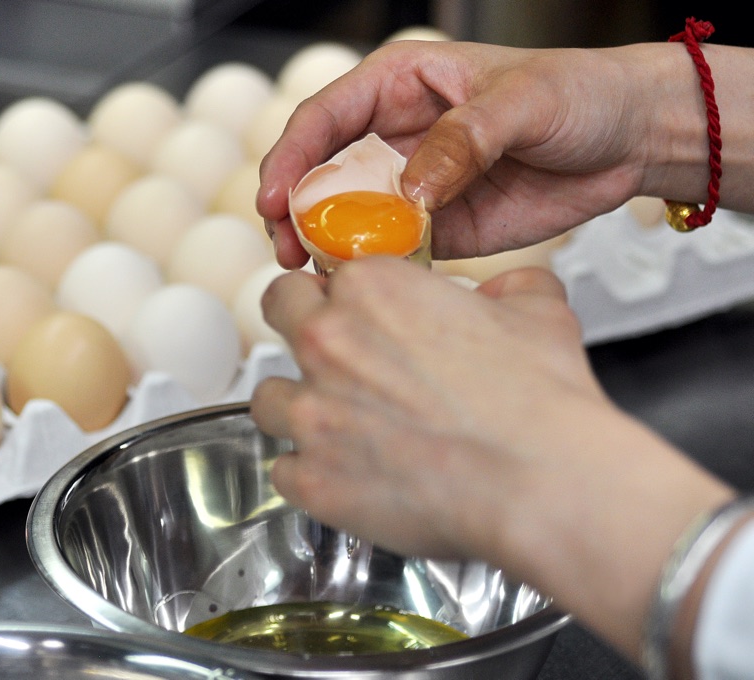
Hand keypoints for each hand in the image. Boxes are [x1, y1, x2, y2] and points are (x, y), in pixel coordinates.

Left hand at [250, 258, 733, 659]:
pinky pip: (283, 470)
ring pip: (267, 396)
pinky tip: (344, 476)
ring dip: (295, 406)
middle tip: (333, 356)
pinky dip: (308, 473)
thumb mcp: (537, 311)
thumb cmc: (537, 403)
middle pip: (278, 312)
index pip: (325, 273)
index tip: (360, 317)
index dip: (344, 296)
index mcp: (371, 288)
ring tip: (335, 425)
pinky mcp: (311, 476)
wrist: (538, 480)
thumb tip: (502, 292)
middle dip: (299, 327)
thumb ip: (508, 288)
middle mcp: (327, 341)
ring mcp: (311, 412)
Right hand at [257, 41, 707, 267]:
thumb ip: (464, 140)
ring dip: (326, 248)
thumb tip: (412, 191)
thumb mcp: (523, 101)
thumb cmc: (581, 93)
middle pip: (321, 174)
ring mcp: (412, 186)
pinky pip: (391, 252)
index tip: (276, 198)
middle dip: (295, 212)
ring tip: (317, 274)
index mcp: (400, 86)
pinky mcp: (437, 228)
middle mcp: (395, 136)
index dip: (291, 158)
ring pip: (347, 219)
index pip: (324, 118)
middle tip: (288, 250)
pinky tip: (366, 287)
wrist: (631, 140)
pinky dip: (372, 271)